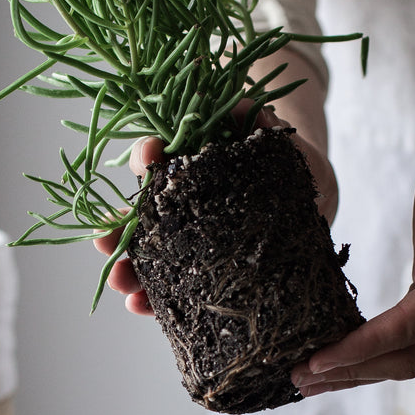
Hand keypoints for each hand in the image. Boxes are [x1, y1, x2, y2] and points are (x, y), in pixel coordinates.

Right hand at [92, 107, 337, 315]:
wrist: (310, 198)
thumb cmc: (281, 163)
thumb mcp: (272, 138)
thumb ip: (257, 121)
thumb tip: (244, 109)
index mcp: (187, 169)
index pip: (158, 160)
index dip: (146, 158)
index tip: (147, 158)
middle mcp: (180, 207)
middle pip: (142, 217)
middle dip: (120, 231)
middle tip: (104, 242)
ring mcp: (190, 243)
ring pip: (151, 258)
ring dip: (129, 271)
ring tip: (120, 283)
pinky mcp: (204, 273)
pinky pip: (175, 289)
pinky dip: (155, 300)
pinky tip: (141, 305)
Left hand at [291, 110, 414, 393]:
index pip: (407, 331)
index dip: (360, 350)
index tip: (316, 360)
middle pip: (408, 358)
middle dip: (353, 372)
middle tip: (298, 379)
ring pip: (408, 356)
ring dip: (360, 371)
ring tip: (312, 378)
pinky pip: (409, 338)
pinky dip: (373, 351)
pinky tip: (341, 353)